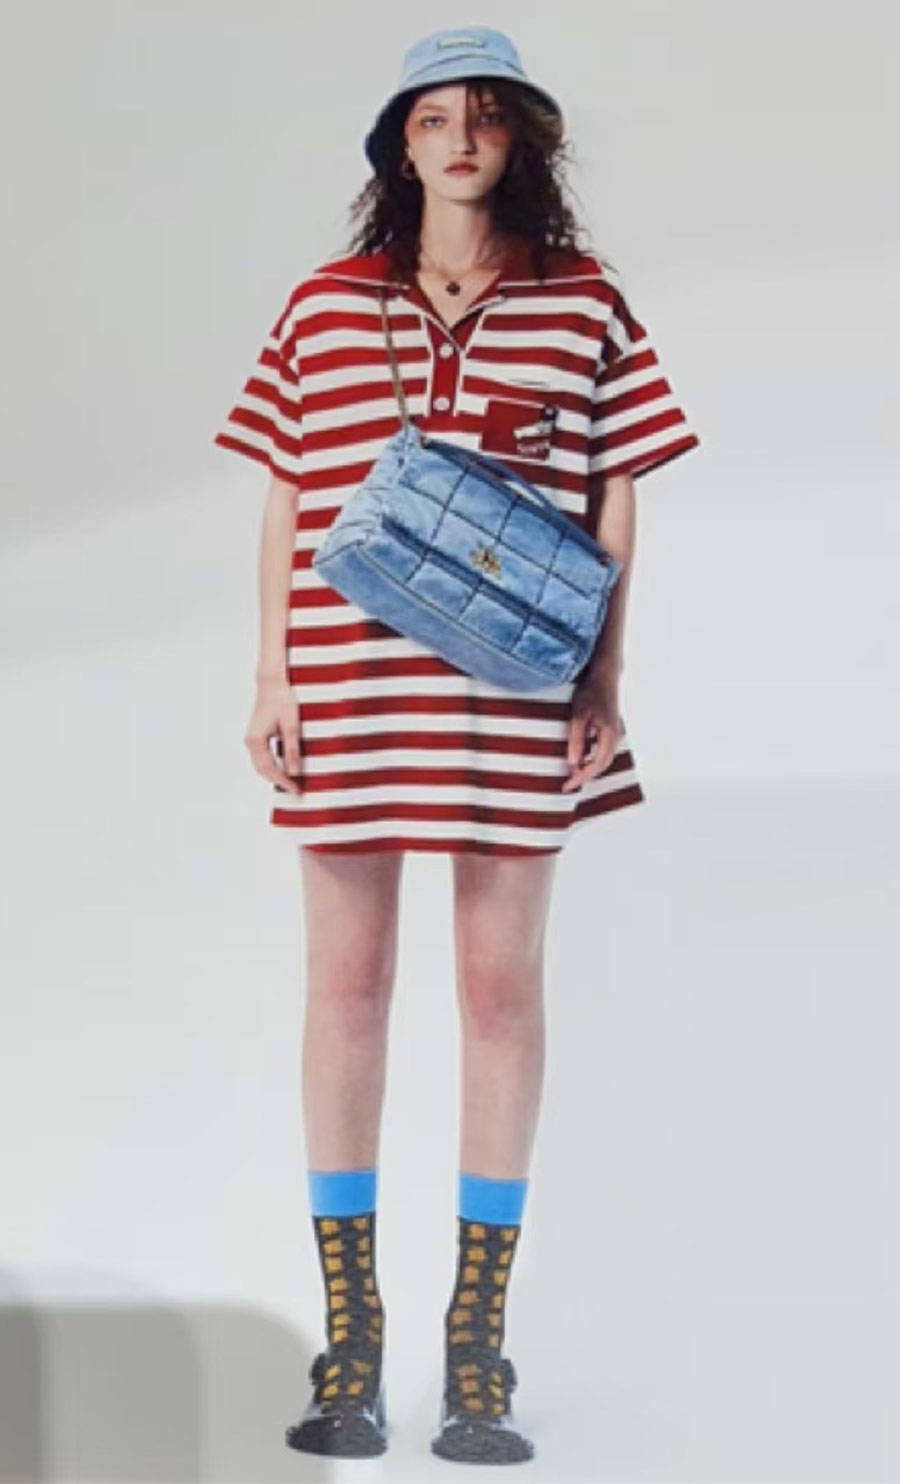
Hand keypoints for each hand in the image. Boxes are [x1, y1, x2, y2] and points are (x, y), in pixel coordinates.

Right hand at [244, 675, 302, 794]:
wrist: (272, 683)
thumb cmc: (282, 700)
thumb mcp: (292, 726)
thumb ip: (292, 750)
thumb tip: (294, 772)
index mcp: (256, 741)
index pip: (271, 769)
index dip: (284, 782)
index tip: (297, 790)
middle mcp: (250, 742)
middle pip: (263, 771)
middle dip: (278, 782)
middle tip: (295, 790)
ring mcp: (251, 739)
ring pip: (261, 765)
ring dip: (274, 775)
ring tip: (291, 782)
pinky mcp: (255, 736)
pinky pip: (262, 757)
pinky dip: (272, 766)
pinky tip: (284, 768)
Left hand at [561, 660, 623, 792]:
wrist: (603, 674)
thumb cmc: (591, 692)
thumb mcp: (578, 716)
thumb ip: (576, 740)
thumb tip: (572, 763)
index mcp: (610, 734)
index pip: (596, 765)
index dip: (582, 777)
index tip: (567, 785)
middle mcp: (616, 736)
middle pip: (602, 764)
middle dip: (585, 776)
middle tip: (568, 784)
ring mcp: (615, 732)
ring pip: (603, 758)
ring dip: (588, 768)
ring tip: (571, 774)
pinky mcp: (610, 728)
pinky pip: (602, 750)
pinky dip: (591, 758)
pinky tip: (579, 758)